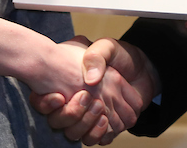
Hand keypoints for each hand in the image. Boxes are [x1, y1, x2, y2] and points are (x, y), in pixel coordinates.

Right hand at [31, 38, 157, 144]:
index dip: (44, 104)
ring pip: (73, 133)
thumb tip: (90, 79)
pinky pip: (93, 140)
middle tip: (87, 98)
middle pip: (57, 122)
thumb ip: (96, 56)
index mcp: (68, 84)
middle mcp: (74, 102)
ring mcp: (88, 117)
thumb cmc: (121, 56)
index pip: (43, 101)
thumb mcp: (107, 47)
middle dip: (70, 114)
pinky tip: (106, 121)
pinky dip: (98, 133)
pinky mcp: (103, 127)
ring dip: (84, 124)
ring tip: (100, 108)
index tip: (58, 96)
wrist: (144, 69)